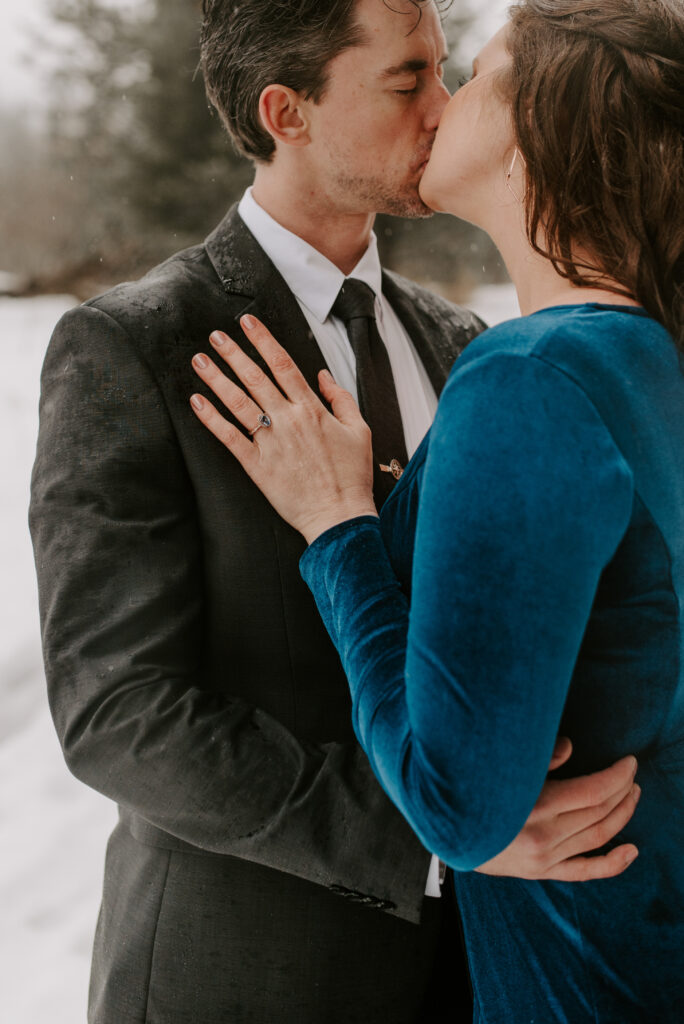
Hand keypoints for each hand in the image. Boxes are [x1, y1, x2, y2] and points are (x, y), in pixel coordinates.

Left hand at [190, 315, 376, 542]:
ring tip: (199, 361)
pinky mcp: (257, 466)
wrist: (339, 515)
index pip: (283, 365)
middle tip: (214, 335)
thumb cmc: (352, 476)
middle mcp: (288, 420)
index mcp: (312, 409)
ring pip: (238, 402)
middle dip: (233, 353)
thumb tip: (323, 375)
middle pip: (255, 378)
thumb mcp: (359, 430)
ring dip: (217, 379)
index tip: (248, 323)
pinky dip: (211, 419)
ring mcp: (270, 442)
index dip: (263, 340)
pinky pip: (229, 437)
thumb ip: (340, 398)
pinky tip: (197, 402)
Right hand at [476, 739, 639, 880]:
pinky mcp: (541, 872)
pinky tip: (631, 851)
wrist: (447, 832)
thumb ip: (538, 759)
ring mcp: (544, 858)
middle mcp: (543, 836)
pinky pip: (585, 871)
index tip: (629, 762)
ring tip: (633, 795)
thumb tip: (570, 746)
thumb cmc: (475, 793)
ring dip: (622, 815)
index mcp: (535, 807)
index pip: (593, 792)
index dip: (617, 776)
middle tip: (632, 774)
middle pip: (599, 813)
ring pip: (598, 837)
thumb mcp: (501, 770)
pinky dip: (613, 864)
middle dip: (623, 790)